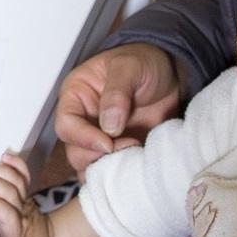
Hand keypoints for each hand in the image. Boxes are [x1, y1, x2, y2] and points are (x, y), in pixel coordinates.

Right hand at [54, 43, 181, 173]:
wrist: (171, 77)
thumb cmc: (145, 63)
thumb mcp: (130, 65)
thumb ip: (117, 91)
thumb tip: (109, 124)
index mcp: (76, 95)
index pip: (66, 124)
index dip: (83, 137)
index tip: (108, 142)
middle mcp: (83, 119)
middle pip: (74, 150)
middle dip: (99, 154)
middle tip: (129, 144)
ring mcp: (99, 138)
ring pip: (88, 165)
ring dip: (109, 166)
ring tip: (135, 151)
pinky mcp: (116, 151)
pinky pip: (108, 171)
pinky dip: (119, 173)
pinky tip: (137, 162)